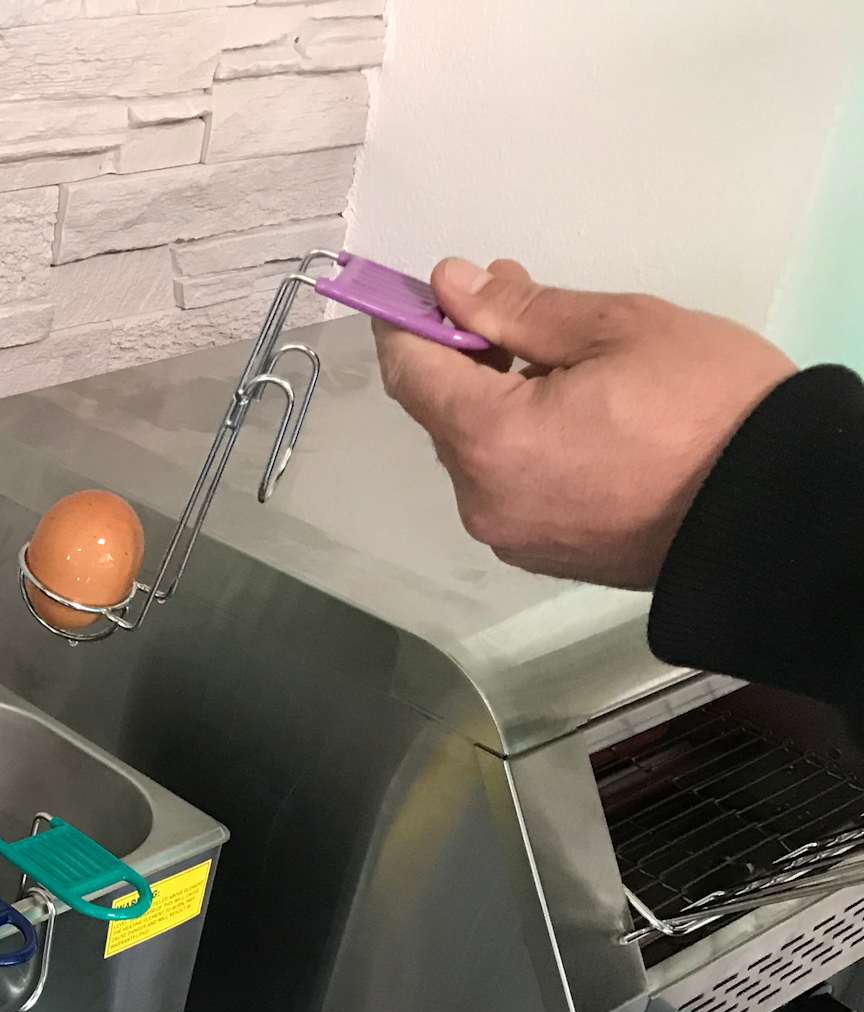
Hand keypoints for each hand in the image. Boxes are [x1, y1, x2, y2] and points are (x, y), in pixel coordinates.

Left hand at [373, 258, 795, 588]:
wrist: (776, 509)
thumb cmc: (706, 406)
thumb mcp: (618, 328)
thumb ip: (518, 309)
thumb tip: (450, 285)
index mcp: (491, 441)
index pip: (411, 374)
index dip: (406, 325)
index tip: (420, 289)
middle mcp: (484, 499)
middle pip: (444, 415)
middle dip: (464, 354)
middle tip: (511, 299)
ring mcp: (514, 535)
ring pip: (478, 452)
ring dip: (496, 398)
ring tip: (556, 352)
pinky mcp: (546, 554)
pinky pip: (511, 486)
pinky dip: (522, 443)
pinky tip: (571, 411)